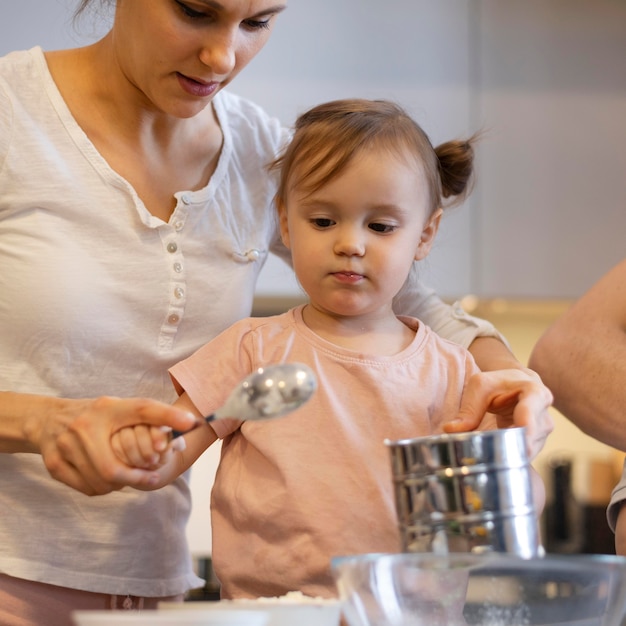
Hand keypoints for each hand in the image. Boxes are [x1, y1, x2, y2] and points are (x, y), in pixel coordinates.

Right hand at [29, 396, 196, 495]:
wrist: (47, 420)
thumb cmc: (95, 416)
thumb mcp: (120, 408)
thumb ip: (151, 416)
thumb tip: (191, 424)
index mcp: (107, 408)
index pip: (142, 408)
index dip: (167, 415)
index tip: (191, 423)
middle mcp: (84, 426)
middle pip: (114, 469)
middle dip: (136, 477)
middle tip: (151, 476)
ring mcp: (65, 447)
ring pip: (102, 483)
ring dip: (120, 484)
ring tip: (127, 474)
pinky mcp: (54, 465)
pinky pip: (88, 488)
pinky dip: (103, 487)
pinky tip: (107, 477)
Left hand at [444, 368, 553, 458]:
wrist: (515, 385)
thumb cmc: (498, 383)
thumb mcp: (480, 387)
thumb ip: (469, 408)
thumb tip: (451, 429)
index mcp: (535, 393)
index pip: (531, 413)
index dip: (525, 429)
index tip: (518, 444)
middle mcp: (544, 414)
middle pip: (530, 438)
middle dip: (511, 446)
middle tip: (491, 452)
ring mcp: (543, 432)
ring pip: (528, 450)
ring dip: (509, 453)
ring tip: (490, 450)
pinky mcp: (536, 444)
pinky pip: (524, 455)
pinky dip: (510, 457)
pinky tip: (497, 456)